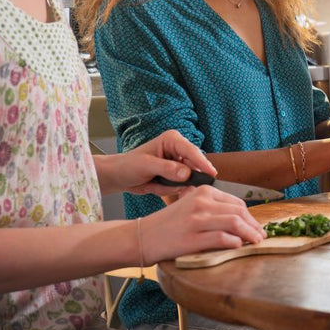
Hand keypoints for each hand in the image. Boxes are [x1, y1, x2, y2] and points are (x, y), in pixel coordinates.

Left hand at [101, 129, 217, 196]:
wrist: (118, 176)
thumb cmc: (128, 166)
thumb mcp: (146, 166)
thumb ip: (167, 169)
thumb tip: (186, 174)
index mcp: (172, 140)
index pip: (191, 151)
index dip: (202, 163)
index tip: (211, 174)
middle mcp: (178, 149)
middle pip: (194, 165)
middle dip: (188, 178)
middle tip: (183, 188)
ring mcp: (178, 163)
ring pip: (189, 177)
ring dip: (176, 186)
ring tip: (157, 185)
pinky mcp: (176, 174)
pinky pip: (182, 185)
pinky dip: (171, 190)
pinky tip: (157, 187)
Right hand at [140, 185, 264, 262]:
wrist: (141, 237)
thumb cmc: (168, 224)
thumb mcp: (189, 205)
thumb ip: (211, 207)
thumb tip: (239, 217)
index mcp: (203, 192)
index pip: (236, 203)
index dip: (251, 216)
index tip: (257, 226)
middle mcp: (201, 203)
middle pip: (239, 212)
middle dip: (254, 225)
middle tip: (261, 236)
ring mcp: (196, 220)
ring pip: (234, 223)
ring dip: (250, 234)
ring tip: (256, 242)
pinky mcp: (191, 238)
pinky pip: (222, 239)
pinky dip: (234, 242)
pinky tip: (238, 246)